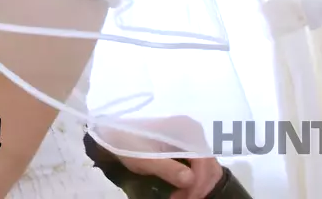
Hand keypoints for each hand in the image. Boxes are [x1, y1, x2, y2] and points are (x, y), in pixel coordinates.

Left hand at [104, 116, 222, 198]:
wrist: (114, 135)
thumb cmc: (127, 145)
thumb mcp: (144, 159)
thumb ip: (167, 168)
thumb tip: (190, 180)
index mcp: (185, 129)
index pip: (203, 160)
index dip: (198, 183)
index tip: (186, 198)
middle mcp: (192, 132)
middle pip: (207, 165)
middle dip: (197, 187)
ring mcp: (191, 139)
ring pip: (206, 168)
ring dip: (196, 186)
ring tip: (180, 197)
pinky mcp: (187, 147)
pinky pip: (199, 167)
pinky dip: (194, 181)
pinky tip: (183, 191)